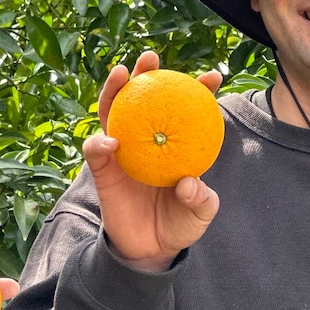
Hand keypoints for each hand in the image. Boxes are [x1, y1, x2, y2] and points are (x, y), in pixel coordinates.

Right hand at [85, 51, 221, 271]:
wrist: (151, 250)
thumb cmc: (180, 225)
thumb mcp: (200, 213)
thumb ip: (200, 198)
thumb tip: (187, 183)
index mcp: (174, 143)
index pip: (185, 109)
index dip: (198, 90)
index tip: (213, 76)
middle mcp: (147, 140)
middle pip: (142, 99)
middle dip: (145, 73)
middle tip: (151, 58)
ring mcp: (123, 153)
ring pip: (112, 113)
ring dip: (113, 91)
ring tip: (120, 74)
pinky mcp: (103, 171)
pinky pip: (96, 151)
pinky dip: (99, 142)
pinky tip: (110, 140)